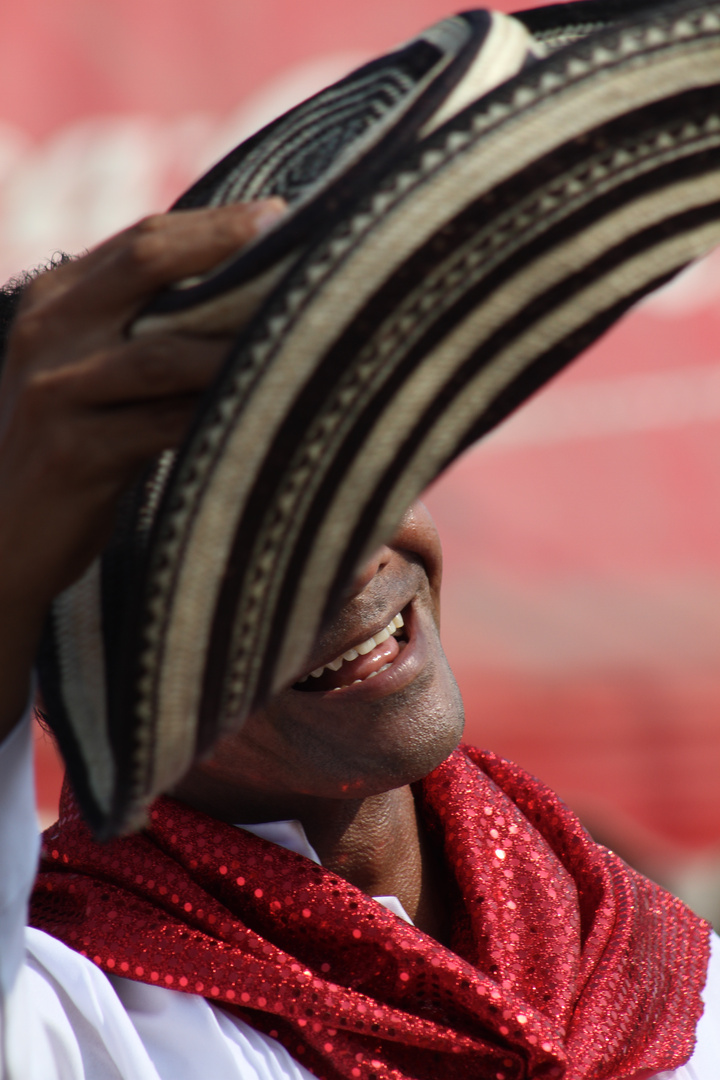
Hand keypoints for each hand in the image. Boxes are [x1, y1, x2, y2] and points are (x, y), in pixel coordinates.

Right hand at [0, 199, 284, 738]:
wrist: (1, 536)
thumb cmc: (72, 446)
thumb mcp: (91, 372)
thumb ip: (143, 329)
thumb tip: (250, 292)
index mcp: (57, 300)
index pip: (143, 240)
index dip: (217, 225)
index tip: (287, 217)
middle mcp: (48, 331)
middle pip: (149, 266)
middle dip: (230, 252)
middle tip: (305, 250)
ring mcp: (55, 392)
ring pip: (165, 354)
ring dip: (240, 345)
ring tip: (310, 336)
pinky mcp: (72, 453)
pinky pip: (164, 427)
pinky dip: (220, 418)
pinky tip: (272, 415)